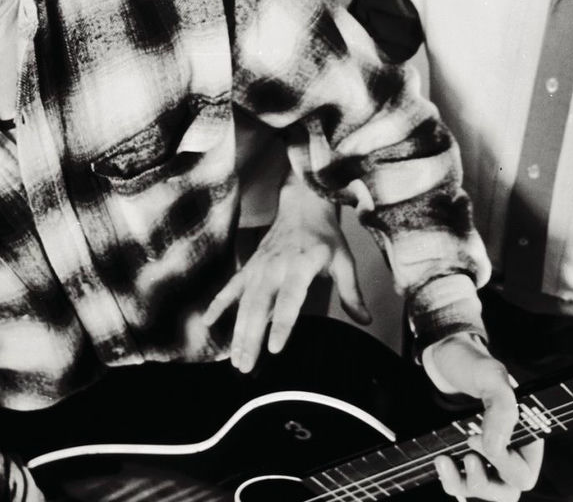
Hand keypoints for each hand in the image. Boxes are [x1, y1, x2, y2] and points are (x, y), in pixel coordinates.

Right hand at [203, 176, 369, 372]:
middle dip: (251, 337)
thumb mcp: (343, 260)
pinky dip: (218, 303)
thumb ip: (351, 292)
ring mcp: (259, 267)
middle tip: (246, 367)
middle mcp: (275, 267)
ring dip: (237, 331)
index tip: (274, 348)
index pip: (289, 299)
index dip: (281, 324)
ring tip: (235, 359)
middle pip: (259, 306)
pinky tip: (208, 321)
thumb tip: (364, 319)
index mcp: (300, 265)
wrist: (302, 205)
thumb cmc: (324, 236)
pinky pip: (231, 286)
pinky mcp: (250, 266)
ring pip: (244, 302)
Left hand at [427, 332, 542, 500]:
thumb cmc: (471, 363)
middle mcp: (509, 449)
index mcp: (526, 433)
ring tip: (444, 461)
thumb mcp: (489, 375)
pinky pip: (463, 486)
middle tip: (466, 456)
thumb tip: (496, 447)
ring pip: (486, 493)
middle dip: (485, 483)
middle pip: (508, 492)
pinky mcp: (463, 457)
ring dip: (465, 486)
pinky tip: (440, 461)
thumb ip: (502, 406)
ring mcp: (486, 456)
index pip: (524, 472)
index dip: (503, 465)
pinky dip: (451, 481)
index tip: (475, 437)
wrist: (442, 357)